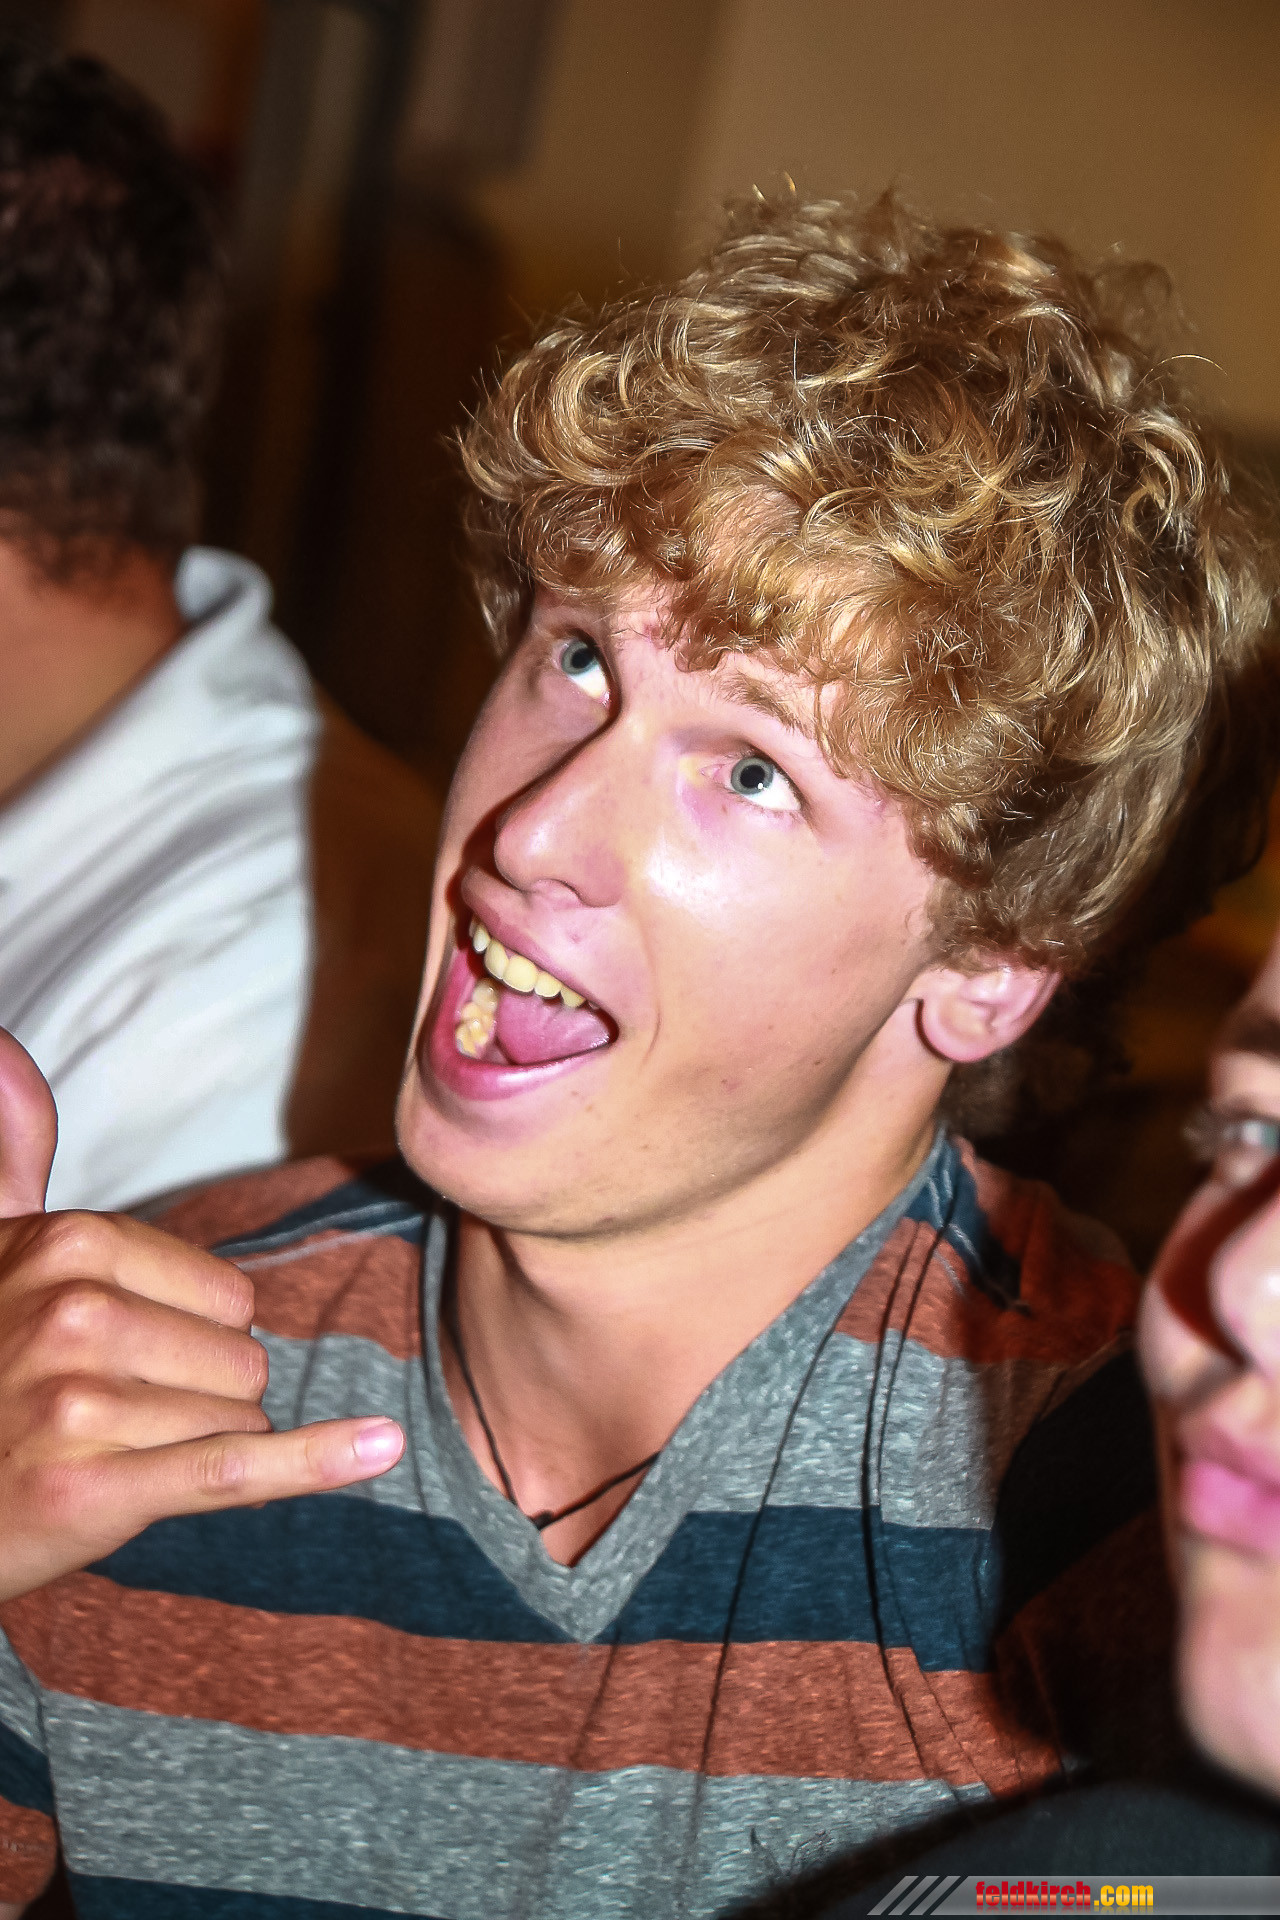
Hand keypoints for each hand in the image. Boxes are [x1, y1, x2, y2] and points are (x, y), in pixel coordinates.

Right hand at [0, 1029, 404, 1603]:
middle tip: (109, 1419)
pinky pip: (231, 1467)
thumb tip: (4, 1044)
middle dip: (199, 1397)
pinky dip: (312, 1463)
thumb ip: (17, 1155)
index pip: (231, 1294)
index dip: (195, 1338)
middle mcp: (71, 1314)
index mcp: (68, 1245)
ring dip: (187, 1450)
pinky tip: (380, 1448)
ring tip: (103, 1456)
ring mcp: (76, 1405)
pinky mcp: (88, 1492)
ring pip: (236, 1420)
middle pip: (242, 1356)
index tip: (124, 1359)